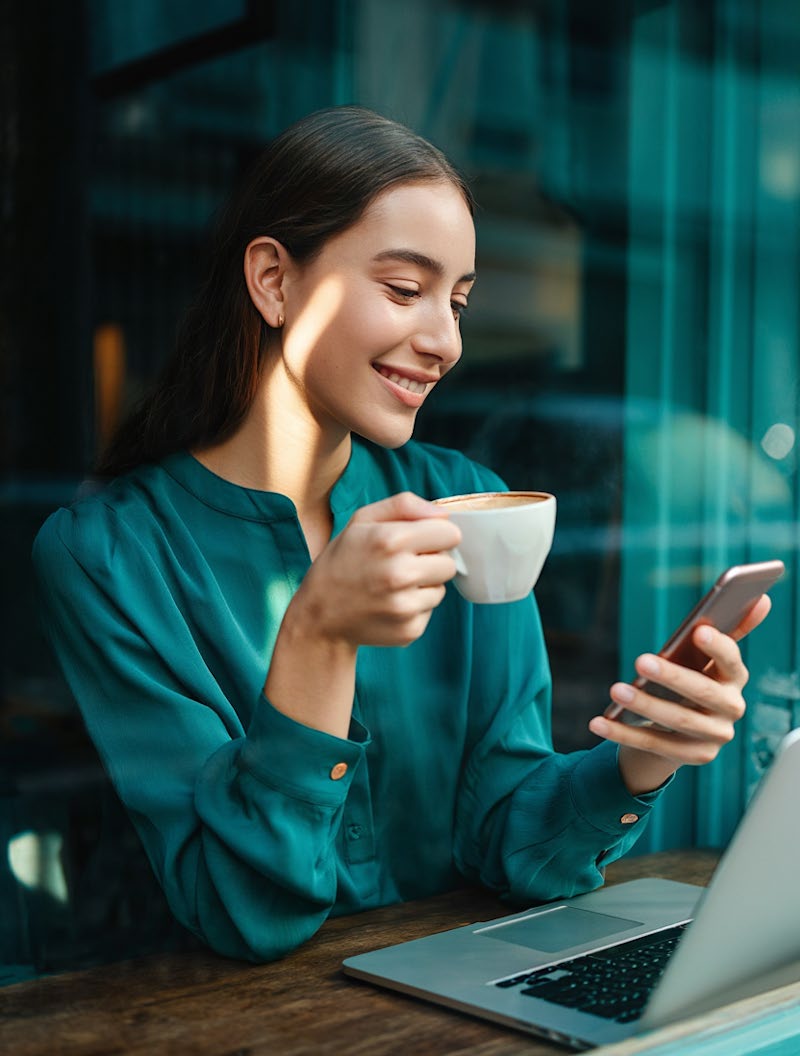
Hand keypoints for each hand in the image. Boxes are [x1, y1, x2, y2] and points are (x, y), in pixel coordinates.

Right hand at [291, 491, 460, 649]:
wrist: (319, 614)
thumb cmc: (342, 560)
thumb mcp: (361, 520)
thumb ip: (404, 505)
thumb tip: (444, 514)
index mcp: (391, 540)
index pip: (450, 533)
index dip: (436, 534)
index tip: (419, 540)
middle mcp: (401, 574)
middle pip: (450, 563)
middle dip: (432, 561)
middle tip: (404, 564)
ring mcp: (405, 606)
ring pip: (441, 589)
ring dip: (423, 585)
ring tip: (392, 585)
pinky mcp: (409, 630)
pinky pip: (429, 611)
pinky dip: (414, 607)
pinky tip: (389, 603)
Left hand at [589, 595, 771, 794]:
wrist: (687, 729)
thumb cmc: (694, 679)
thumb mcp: (706, 657)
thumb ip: (728, 629)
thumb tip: (761, 598)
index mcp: (734, 678)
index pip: (732, 661)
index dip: (718, 647)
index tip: (698, 630)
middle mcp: (731, 709)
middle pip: (703, 694)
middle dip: (672, 677)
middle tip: (640, 660)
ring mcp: (714, 736)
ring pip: (678, 721)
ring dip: (645, 705)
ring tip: (615, 690)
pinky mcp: (694, 756)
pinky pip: (654, 744)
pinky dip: (623, 734)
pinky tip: (597, 723)